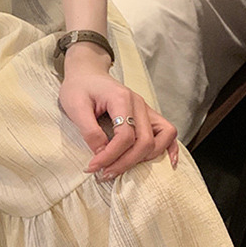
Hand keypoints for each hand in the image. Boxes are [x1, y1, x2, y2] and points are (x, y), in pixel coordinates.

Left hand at [57, 63, 178, 179]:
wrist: (86, 73)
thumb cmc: (79, 87)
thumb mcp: (75, 106)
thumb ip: (89, 131)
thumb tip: (101, 153)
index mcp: (121, 98)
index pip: (125, 136)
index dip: (110, 155)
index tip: (93, 167)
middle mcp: (138, 104)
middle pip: (145, 141)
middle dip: (125, 163)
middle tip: (104, 174)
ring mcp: (145, 109)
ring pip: (161, 139)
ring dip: (144, 159)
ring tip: (122, 168)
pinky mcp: (147, 114)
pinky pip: (168, 132)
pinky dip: (170, 148)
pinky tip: (168, 163)